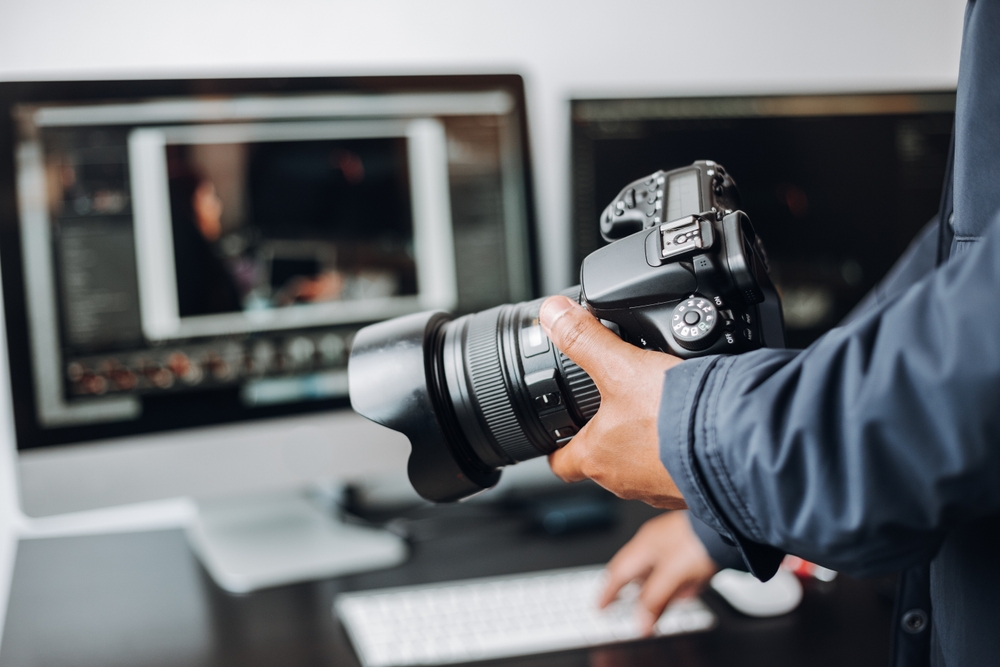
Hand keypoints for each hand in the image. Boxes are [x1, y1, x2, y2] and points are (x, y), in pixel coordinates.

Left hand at [540, 295, 684, 508]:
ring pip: (641, 469)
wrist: (737, 444)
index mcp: (598, 457)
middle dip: (604, 440)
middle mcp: (625, 481)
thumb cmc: (676, 418)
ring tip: (654, 414)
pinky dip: (677, 452)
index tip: (556, 438)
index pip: (561, 464)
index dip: (555, 449)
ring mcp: (660, 489)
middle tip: (610, 413)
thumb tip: (554, 314)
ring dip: (643, 446)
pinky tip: (689, 428)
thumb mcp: (621, 367)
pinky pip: (677, 471)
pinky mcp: (692, 488)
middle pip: (603, 464)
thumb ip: (585, 338)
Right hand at [600, 511, 717, 634]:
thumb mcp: (671, 576)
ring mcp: (672, 540)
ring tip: (665, 601)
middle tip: (632, 607)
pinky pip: (678, 566)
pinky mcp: (690, 542)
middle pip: (637, 572)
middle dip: (634, 592)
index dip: (607, 592)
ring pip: (659, 569)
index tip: (600, 606)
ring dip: (659, 588)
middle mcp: (654, 541)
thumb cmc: (698, 540)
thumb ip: (653, 600)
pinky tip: (688, 587)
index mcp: (643, 547)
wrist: (727, 518)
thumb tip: (641, 623)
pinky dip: (679, 580)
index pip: (617, 573)